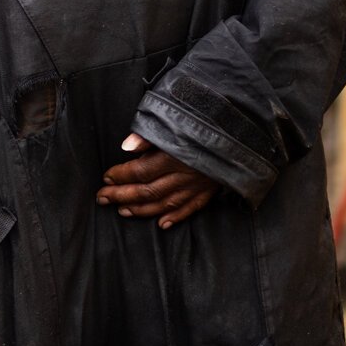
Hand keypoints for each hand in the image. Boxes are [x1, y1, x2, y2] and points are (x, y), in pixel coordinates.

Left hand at [96, 133, 217, 229]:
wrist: (242, 130)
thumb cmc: (205, 121)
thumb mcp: (177, 121)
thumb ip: (150, 135)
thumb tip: (127, 146)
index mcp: (175, 155)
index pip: (141, 170)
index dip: (121, 175)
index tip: (106, 177)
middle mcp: (185, 174)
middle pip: (148, 190)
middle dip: (122, 195)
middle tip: (103, 198)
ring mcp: (198, 185)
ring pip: (165, 203)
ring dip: (142, 209)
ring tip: (123, 211)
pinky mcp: (210, 190)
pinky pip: (191, 208)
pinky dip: (176, 217)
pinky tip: (161, 224)